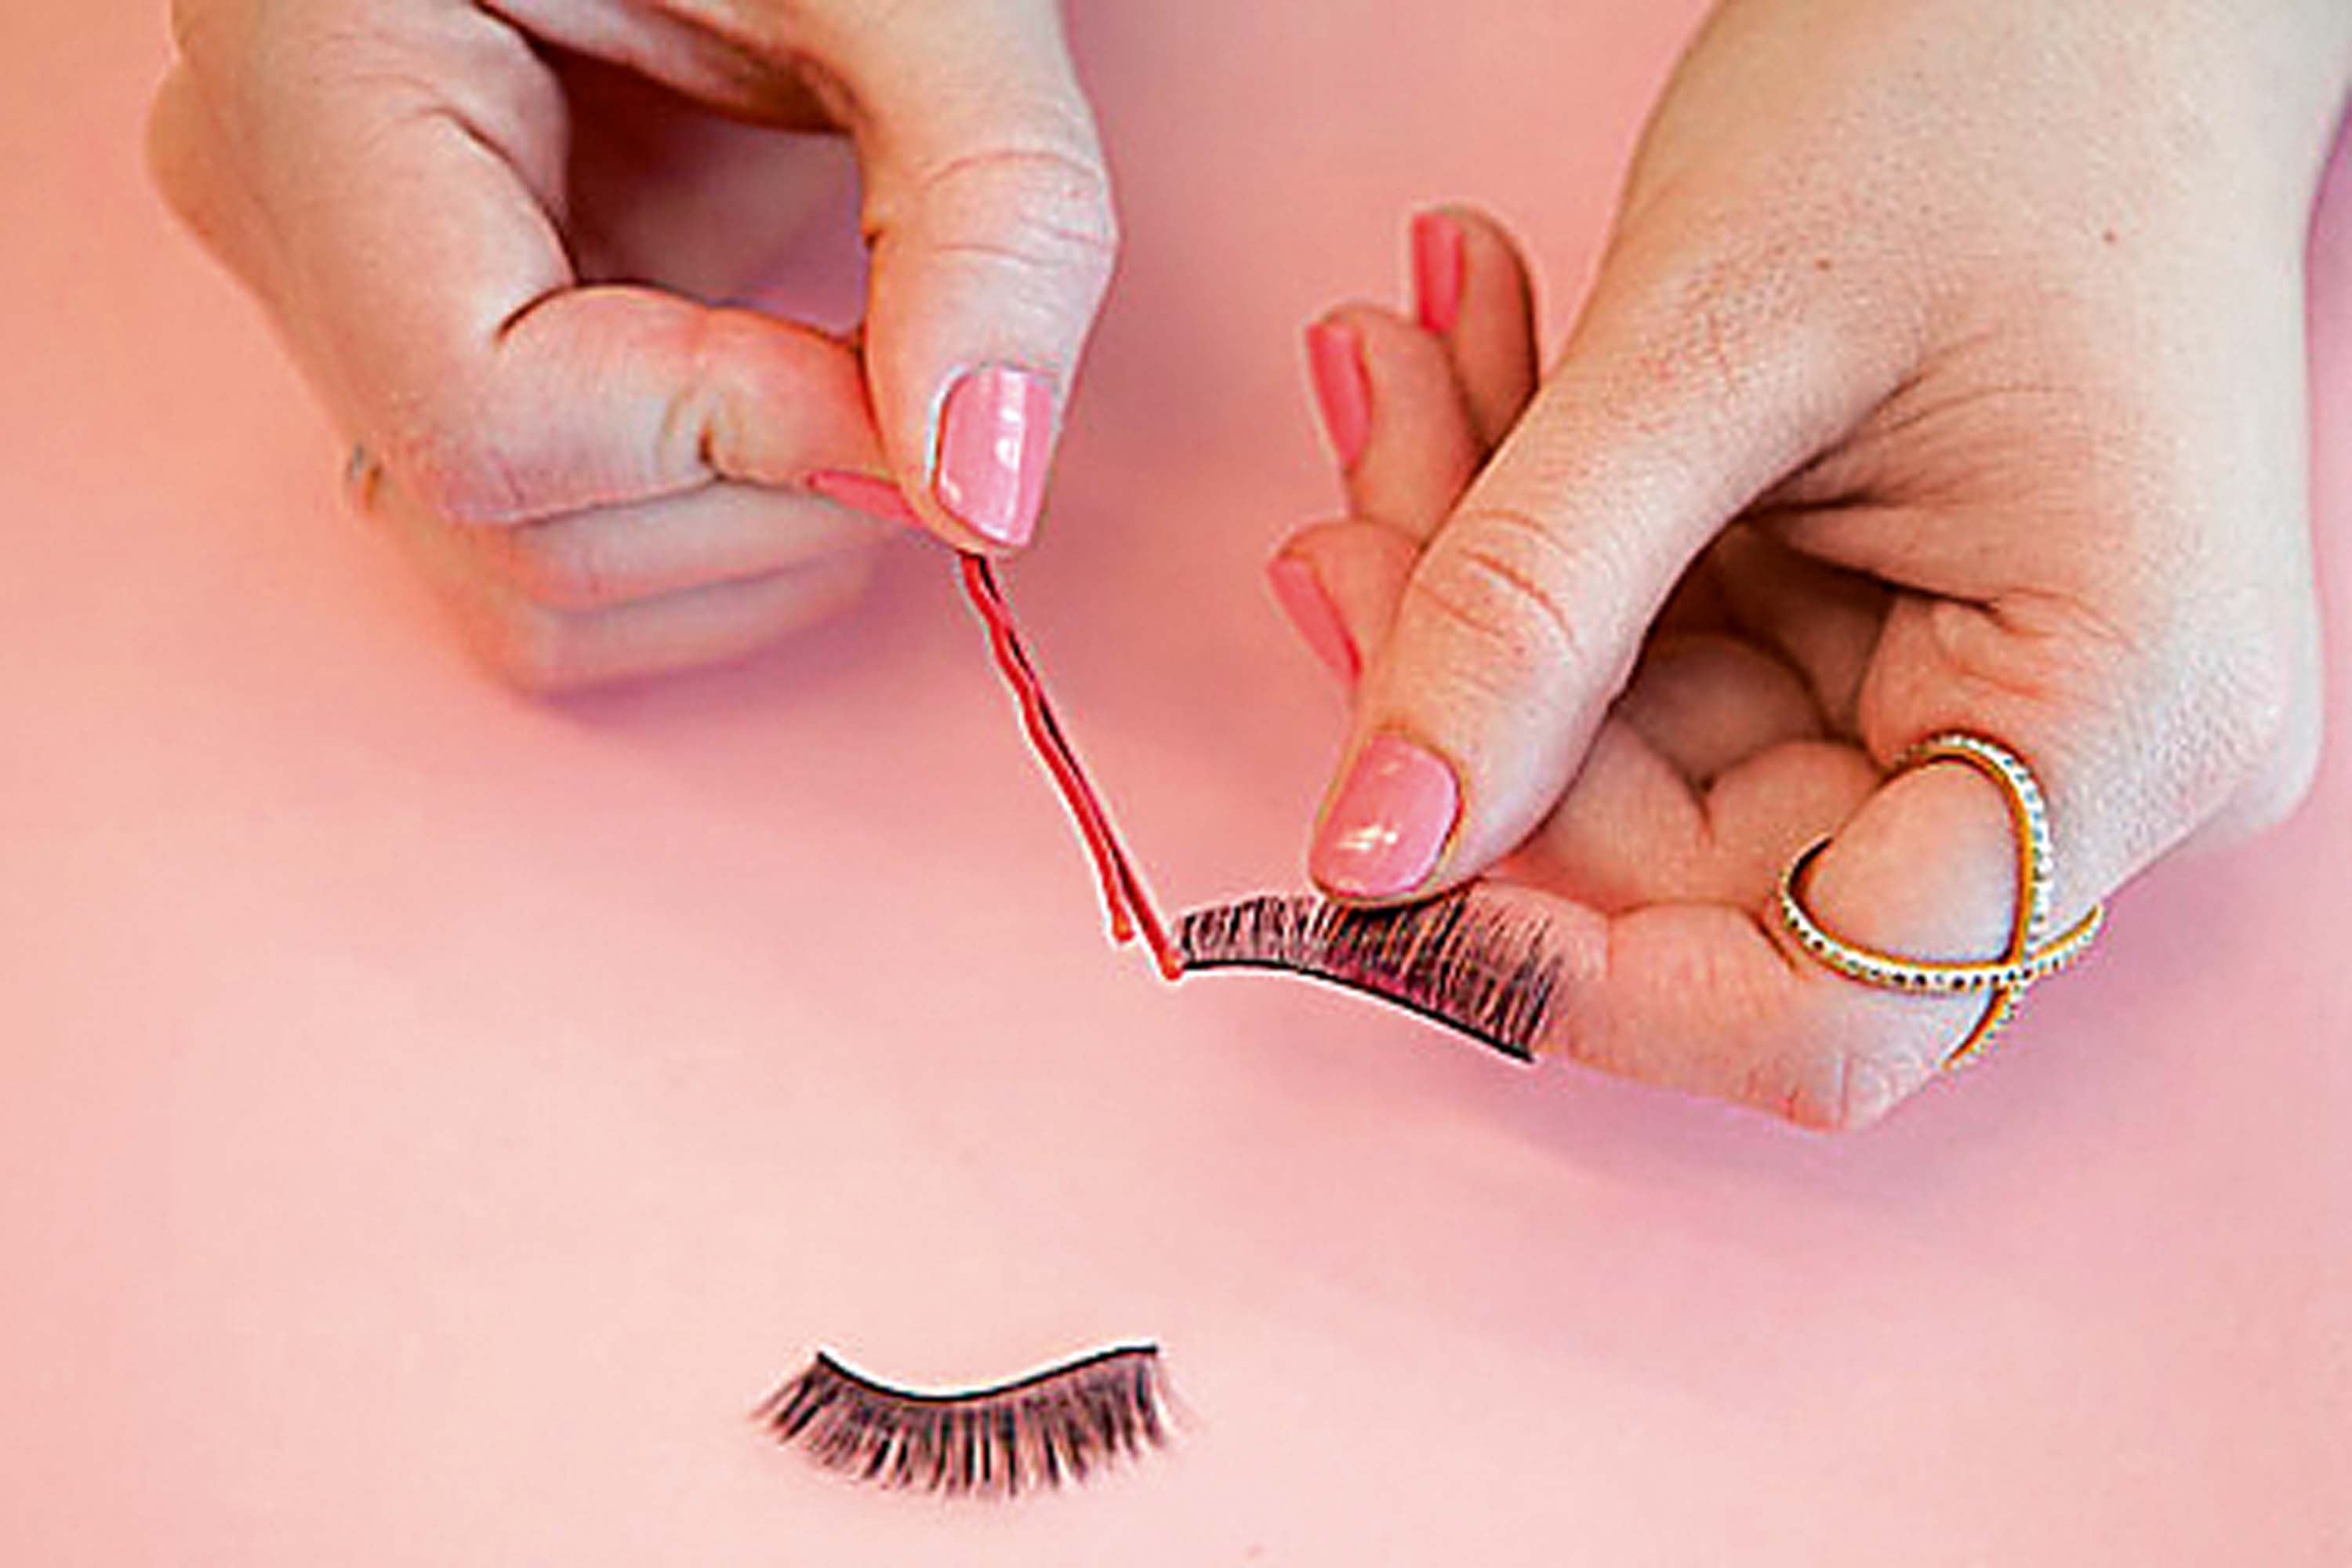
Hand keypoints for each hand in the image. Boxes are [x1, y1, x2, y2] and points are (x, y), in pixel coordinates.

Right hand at [151, 0, 1114, 688]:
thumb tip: (988, 486)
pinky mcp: (440, 353)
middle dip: (767, 507)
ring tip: (864, 380)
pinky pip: (559, 547)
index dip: (732, 445)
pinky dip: (722, 525)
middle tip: (915, 374)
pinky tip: (805, 401)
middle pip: (513, 535)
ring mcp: (349, 300)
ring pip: (529, 587)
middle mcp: (287, 209)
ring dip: (749, 540)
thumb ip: (987, 206)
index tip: (909, 398)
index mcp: (319, 71)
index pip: (486, 416)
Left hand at [1272, 0, 2351, 1127]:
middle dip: (1479, 694)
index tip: (1377, 864)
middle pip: (1690, 868)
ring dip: (1478, 576)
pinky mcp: (1878, 628)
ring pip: (1634, 753)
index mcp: (2118, 715)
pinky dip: (1535, 528)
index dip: (1579, 973)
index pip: (1828, 1005)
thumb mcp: (1718, 342)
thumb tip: (1372, 853)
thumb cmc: (1982, 84)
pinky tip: (1462, 365)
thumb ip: (1529, 610)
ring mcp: (1966, 692)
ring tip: (1399, 358)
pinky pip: (1654, 653)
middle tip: (1350, 492)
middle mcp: (2064, 752)